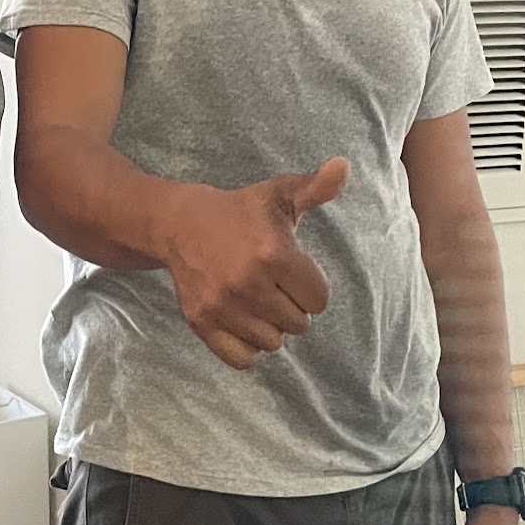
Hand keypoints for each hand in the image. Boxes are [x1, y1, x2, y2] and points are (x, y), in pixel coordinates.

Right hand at [160, 157, 348, 368]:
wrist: (180, 223)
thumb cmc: (240, 211)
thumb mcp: (279, 195)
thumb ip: (316, 187)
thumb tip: (344, 166)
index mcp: (275, 254)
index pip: (319, 300)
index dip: (309, 286)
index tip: (291, 271)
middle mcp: (249, 284)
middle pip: (299, 325)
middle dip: (290, 306)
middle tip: (271, 284)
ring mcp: (223, 306)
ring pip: (272, 343)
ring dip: (269, 326)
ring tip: (255, 300)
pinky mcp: (201, 322)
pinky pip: (242, 358)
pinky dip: (246, 346)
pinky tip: (242, 321)